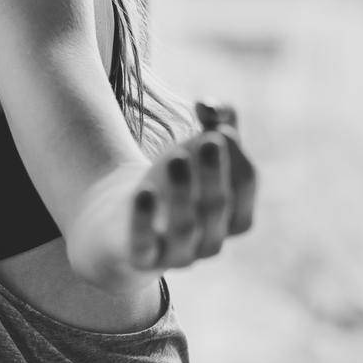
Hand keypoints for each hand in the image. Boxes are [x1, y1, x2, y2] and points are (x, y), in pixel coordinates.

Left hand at [128, 101, 257, 270]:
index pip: (244, 187)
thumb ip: (213, 124)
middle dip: (214, 172)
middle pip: (216, 205)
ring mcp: (176, 254)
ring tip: (176, 156)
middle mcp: (210, 241)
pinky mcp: (139, 257)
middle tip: (209, 139)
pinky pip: (144, 243)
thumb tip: (209, 104)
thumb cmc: (170, 184)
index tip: (220, 127)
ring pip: (184, 226)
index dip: (237, 158)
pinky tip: (143, 192)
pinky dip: (144, 219)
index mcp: (233, 217)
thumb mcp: (193, 151)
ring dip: (183, 191)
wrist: (118, 226)